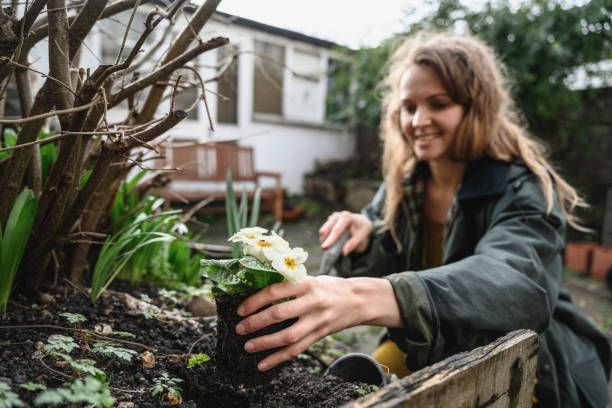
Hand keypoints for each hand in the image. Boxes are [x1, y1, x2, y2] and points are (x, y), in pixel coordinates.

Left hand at [235, 276, 400, 370]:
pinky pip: (297, 350)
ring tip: (248, 346)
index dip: (254, 301)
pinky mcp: (321, 335)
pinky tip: (264, 364)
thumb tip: (258, 292)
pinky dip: (278, 358)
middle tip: (239, 328)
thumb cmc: (330, 287)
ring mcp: (318, 320)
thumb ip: (289, 285)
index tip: (240, 309)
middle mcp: (312, 302)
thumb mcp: (310, 279)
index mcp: (306, 283)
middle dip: (254, 322)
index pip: (274, 291)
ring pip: (287, 336)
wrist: (359, 300)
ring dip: (264, 343)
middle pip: (278, 314)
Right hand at [319, 211, 372, 254]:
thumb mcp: (360, 237)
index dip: (330, 239)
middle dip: (325, 240)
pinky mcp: (329, 221)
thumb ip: (352, 245)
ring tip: (328, 249)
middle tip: (325, 250)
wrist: (360, 222)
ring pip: (323, 230)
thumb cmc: (361, 230)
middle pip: (327, 229)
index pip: (336, 230)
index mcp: (346, 217)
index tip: (325, 247)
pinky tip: (330, 243)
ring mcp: (332, 218)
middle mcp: (337, 216)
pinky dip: (325, 238)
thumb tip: (343, 253)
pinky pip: (324, 231)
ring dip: (324, 240)